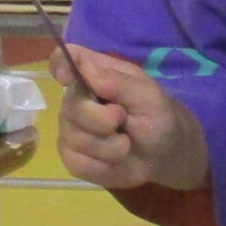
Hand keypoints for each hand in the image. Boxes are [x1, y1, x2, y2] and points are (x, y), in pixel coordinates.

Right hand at [52, 44, 209, 192]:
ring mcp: (71, 129)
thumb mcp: (149, 96)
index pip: (64, 59)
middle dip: (102, 119)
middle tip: (124, 120)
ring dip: (109, 146)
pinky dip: (102, 166)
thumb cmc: (158, 117)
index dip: (60, 64)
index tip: (67, 78)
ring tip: (126, 143)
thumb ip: (119, 82)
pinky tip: (115, 161)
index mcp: (94, 74)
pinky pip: (77, 163)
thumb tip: (85, 67)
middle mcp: (76, 100)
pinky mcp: (73, 158)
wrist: (165, 156)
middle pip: (70, 106)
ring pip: (75, 138)